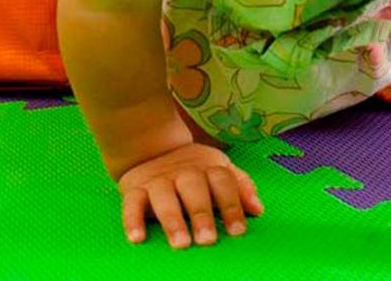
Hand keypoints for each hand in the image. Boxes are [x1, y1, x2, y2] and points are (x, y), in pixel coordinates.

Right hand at [118, 141, 263, 248]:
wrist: (152, 148)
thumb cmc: (194, 169)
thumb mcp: (218, 170)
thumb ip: (239, 187)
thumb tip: (258, 209)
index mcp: (207, 167)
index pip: (222, 182)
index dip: (232, 205)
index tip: (238, 231)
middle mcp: (183, 172)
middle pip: (194, 189)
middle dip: (202, 213)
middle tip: (208, 240)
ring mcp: (159, 180)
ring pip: (164, 197)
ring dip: (172, 220)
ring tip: (180, 243)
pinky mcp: (135, 189)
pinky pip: (132, 204)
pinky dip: (132, 220)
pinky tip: (137, 238)